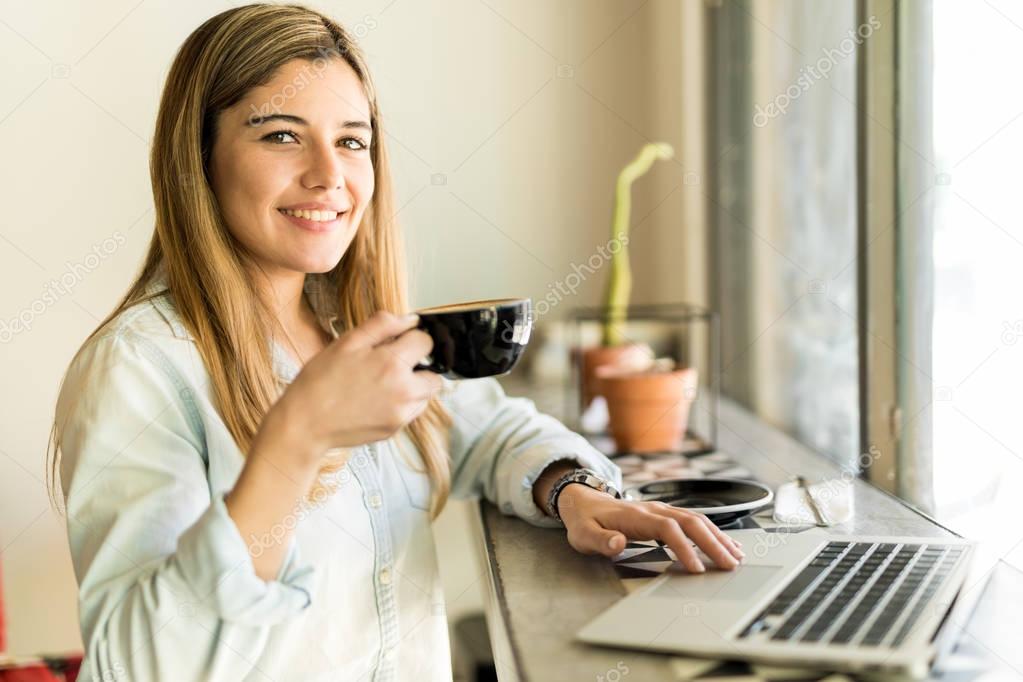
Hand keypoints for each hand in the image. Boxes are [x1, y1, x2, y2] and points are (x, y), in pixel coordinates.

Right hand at [266, 311, 442, 459]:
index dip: (413, 337)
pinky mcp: (395, 429)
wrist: (304, 423)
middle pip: (434, 373)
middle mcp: (403, 390)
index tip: (400, 341)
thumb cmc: (320, 381)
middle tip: (392, 364)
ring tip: (382, 383)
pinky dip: (402, 403)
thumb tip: (409, 319)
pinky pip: (412, 411)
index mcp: (392, 363)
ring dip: (413, 385)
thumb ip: (382, 325)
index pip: (426, 341)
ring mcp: (401, 413)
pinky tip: (377, 399)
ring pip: (426, 394)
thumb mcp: (347, 342)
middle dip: (418, 365)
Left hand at [556, 485, 744, 572]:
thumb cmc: (584, 522)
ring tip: (736, 556)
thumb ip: (600, 540)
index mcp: (636, 516)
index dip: (684, 548)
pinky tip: (725, 544)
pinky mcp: (666, 513)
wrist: (583, 501)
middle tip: (730, 565)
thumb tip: (618, 544)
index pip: (667, 529)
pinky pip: (694, 520)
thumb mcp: (583, 534)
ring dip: (718, 537)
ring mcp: (662, 509)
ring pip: (697, 519)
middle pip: (690, 522)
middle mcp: (654, 509)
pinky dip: (713, 532)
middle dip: (713, 543)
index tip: (696, 569)